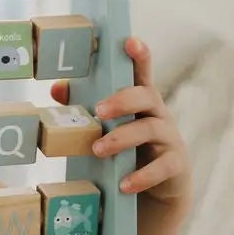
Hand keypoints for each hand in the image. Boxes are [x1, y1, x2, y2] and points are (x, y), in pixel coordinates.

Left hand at [50, 37, 190, 204]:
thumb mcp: (106, 131)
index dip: (139, 56)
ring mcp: (170, 139)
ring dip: (122, 138)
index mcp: (140, 103)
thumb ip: (84, 109)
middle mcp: (158, 115)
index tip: (130, 41)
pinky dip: (143, 175)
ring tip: (98, 150)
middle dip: (123, 100)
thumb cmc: (126, 152)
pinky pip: (163, 167)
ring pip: (151, 129)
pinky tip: (125, 184)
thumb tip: (57, 88)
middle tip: (98, 111)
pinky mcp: (176, 166)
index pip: (142, 73)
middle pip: (147, 95)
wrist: (154, 193)